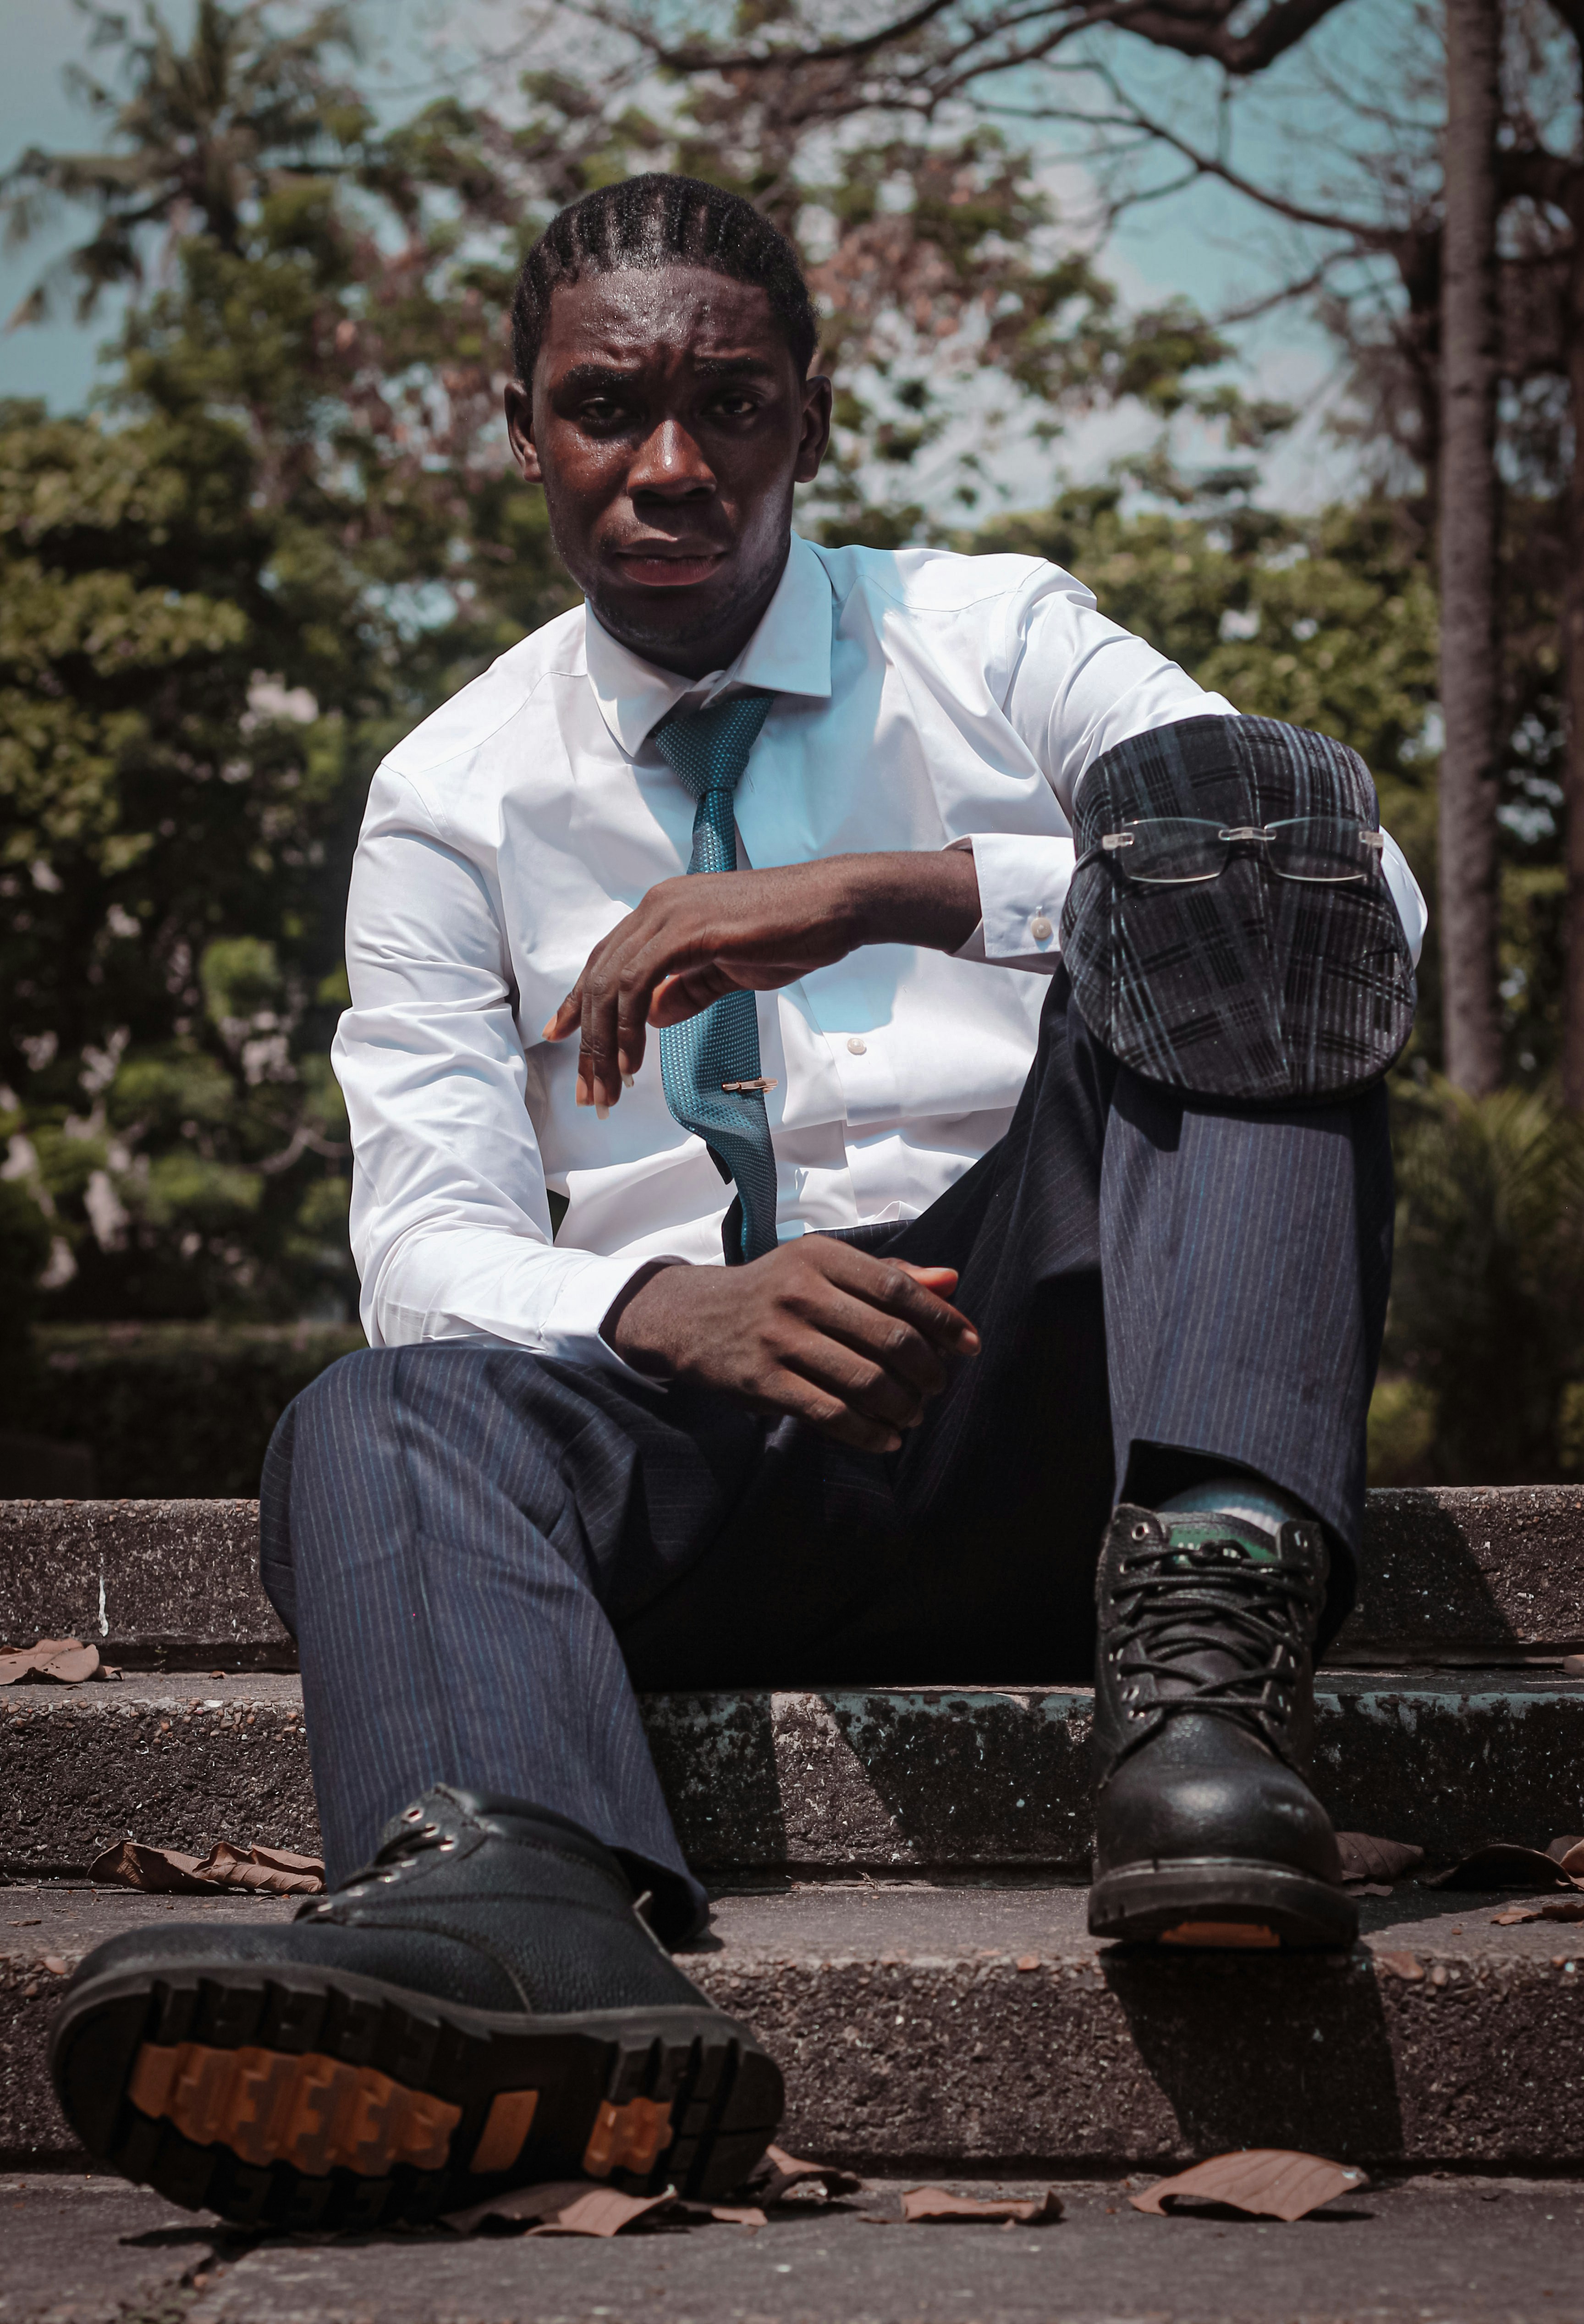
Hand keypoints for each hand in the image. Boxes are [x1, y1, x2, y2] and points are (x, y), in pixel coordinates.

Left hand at [542, 849, 980, 1111]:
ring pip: (611, 983)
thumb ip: (688, 989)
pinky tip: (634, 1060)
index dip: (579, 1002)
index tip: (562, 1038)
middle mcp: (656, 906)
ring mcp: (670, 914)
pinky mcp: (690, 930)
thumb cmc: (791, 933)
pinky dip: (630, 1026)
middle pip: (599, 976)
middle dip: (588, 1040)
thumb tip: (652, 1016)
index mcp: (662, 910)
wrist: (834, 906)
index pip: (605, 959)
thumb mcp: (729, 970)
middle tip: (589, 1089)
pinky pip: (640, 983)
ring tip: (609, 1088)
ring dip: (604, 1043)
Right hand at [607, 1239, 979, 1452]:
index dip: (942, 1320)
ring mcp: (779, 1338)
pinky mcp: (763, 1381)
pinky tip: (886, 1440)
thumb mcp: (820, 1269)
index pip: (898, 1287)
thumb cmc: (771, 1292)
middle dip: (927, 1370)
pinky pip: (831, 1414)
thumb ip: (887, 1275)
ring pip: (865, 1380)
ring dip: (902, 1406)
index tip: (969, 1345)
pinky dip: (868, 1433)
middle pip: (889, 1336)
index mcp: (821, 1257)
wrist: (690, 1317)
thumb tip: (951, 1282)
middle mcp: (800, 1293)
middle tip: (937, 1386)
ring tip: (913, 1414)